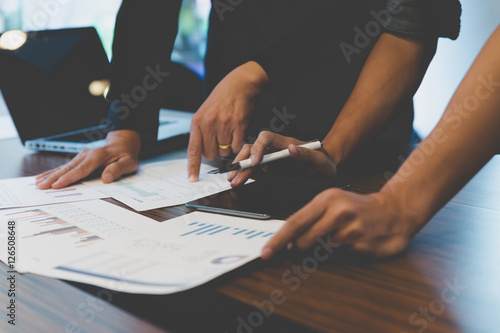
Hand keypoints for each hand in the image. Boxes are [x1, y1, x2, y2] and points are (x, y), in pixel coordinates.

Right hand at [35, 130, 140, 188]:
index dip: (69, 178)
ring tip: (37, 183)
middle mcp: (87, 155)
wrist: (123, 144)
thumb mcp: (128, 163)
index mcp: (98, 156)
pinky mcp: (80, 159)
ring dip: (50, 175)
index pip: (81, 170)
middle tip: (41, 186)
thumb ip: (118, 170)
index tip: (57, 185)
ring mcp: (82, 156)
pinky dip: (54, 172)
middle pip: (68, 168)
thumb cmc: (126, 155)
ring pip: (64, 167)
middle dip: (54, 178)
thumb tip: (106, 178)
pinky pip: (65, 167)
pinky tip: (43, 176)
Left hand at [187, 61, 267, 181]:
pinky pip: (237, 146)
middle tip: (220, 138)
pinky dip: (238, 143)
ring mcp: (224, 125)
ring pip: (225, 152)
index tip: (192, 178)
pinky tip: (237, 131)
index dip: (193, 166)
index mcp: (198, 121)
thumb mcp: (205, 112)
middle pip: (211, 154)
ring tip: (229, 130)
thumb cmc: (222, 98)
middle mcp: (209, 124)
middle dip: (216, 150)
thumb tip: (202, 152)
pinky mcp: (238, 125)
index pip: (193, 149)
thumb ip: (202, 131)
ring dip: (228, 146)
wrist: (239, 85)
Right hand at [227, 131, 336, 186]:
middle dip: (242, 161)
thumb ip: (306, 154)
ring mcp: (271, 159)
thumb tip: (293, 149)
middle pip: (252, 148)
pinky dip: (246, 175)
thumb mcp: (319, 160)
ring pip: (250, 159)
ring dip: (240, 170)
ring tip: (233, 181)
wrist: (323, 169)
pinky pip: (255, 170)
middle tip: (235, 175)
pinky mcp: (270, 169)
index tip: (256, 162)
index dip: (258, 148)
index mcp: (285, 143)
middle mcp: (275, 149)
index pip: (266, 138)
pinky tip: (241, 181)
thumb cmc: (322, 161)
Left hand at [261, 189, 418, 259]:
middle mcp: (338, 212)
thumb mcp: (333, 202)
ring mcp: (351, 230)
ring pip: (321, 251)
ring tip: (338, 236)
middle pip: (304, 240)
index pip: (295, 222)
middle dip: (297, 248)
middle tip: (299, 248)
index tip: (266, 252)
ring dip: (323, 250)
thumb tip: (287, 240)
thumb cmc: (358, 207)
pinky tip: (352, 242)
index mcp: (326, 199)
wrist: (394, 210)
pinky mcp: (362, 245)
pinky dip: (341, 253)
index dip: (278, 240)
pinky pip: (340, 257)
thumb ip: (311, 218)